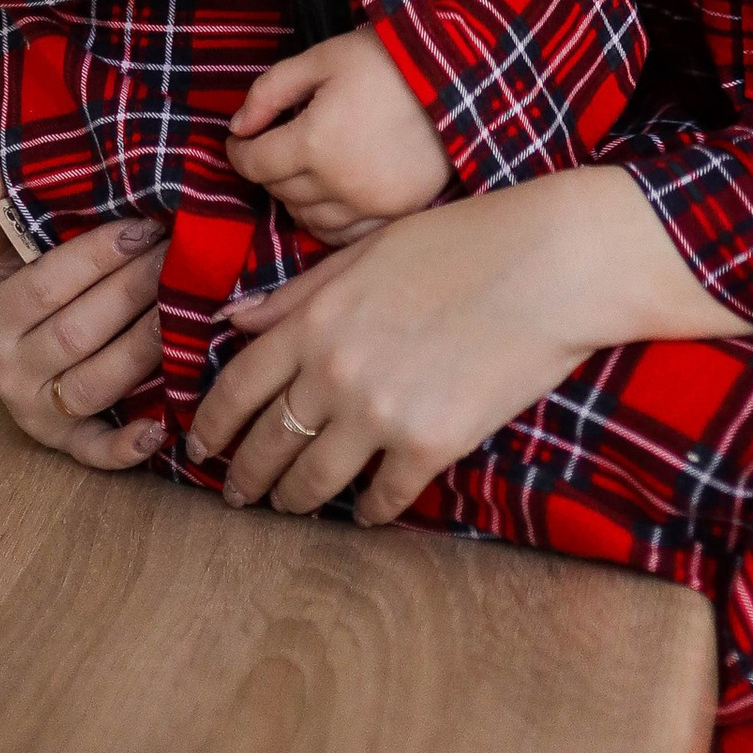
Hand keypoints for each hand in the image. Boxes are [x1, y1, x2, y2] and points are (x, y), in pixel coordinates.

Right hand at [0, 150, 166, 471]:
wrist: (2, 354)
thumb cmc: (11, 287)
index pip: (48, 283)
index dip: (99, 255)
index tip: (147, 224)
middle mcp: (8, 368)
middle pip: (80, 332)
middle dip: (137, 291)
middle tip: (185, 254)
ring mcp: (37, 410)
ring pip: (97, 384)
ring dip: (147, 348)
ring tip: (193, 308)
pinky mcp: (63, 443)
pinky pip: (94, 452)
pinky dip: (126, 447)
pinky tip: (163, 429)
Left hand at [186, 166, 744, 526]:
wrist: (552, 264)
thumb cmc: (465, 241)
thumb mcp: (370, 249)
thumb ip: (299, 292)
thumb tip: (235, 320)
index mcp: (316, 319)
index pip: (237, 388)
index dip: (210, 426)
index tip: (200, 448)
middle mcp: (335, 373)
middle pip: (267, 443)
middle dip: (244, 476)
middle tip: (236, 495)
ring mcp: (381, 414)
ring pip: (313, 481)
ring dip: (294, 501)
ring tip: (288, 507)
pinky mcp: (430, 446)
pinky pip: (382, 498)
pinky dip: (368, 511)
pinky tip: (365, 511)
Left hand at [227, 29, 451, 237]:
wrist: (458, 76)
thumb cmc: (387, 60)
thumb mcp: (322, 57)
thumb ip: (270, 90)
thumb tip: (238, 126)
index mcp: (314, 142)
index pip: (254, 164)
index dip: (238, 151)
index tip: (241, 140)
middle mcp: (338, 184)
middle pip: (278, 192)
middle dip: (268, 168)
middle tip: (275, 145)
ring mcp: (368, 206)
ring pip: (307, 219)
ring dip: (295, 197)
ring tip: (303, 170)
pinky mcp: (394, 216)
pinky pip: (343, 235)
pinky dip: (327, 220)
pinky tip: (331, 196)